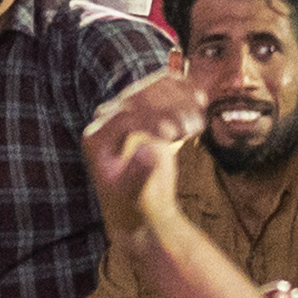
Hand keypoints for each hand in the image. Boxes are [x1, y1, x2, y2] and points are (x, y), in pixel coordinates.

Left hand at [80, 65, 204, 237]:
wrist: (139, 208)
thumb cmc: (132, 204)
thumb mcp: (132, 193)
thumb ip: (136, 172)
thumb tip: (146, 147)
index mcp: (96, 138)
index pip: (124, 117)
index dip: (150, 122)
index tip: (173, 135)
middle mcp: (107, 120)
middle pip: (139, 97)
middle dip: (169, 107)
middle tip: (194, 128)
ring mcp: (126, 113)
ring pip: (154, 90)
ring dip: (181, 98)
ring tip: (200, 122)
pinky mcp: (145, 112)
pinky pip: (164, 92)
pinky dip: (183, 93)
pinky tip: (201, 101)